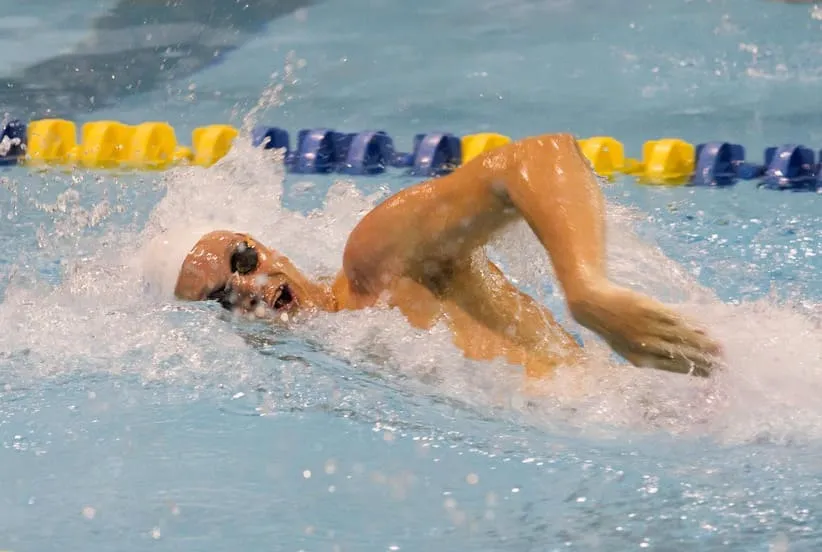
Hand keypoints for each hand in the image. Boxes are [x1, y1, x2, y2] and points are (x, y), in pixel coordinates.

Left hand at [570, 284, 722, 376]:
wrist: (593, 305)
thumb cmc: (614, 328)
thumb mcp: (629, 347)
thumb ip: (654, 352)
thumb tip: (681, 358)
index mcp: (639, 360)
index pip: (673, 368)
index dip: (694, 371)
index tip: (713, 374)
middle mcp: (645, 346)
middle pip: (680, 355)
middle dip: (703, 360)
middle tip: (724, 363)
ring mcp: (647, 328)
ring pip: (680, 338)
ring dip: (702, 344)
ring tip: (720, 349)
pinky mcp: (649, 310)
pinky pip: (674, 320)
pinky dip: (690, 326)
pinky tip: (704, 330)